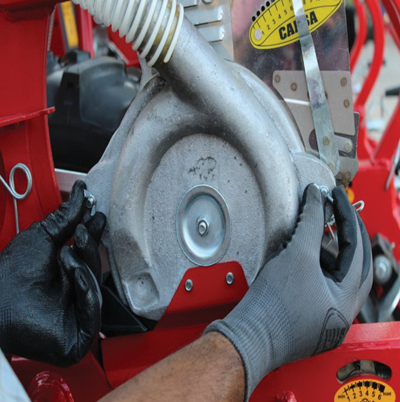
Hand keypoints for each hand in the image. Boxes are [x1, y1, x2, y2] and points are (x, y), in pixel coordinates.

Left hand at [0, 181, 105, 366]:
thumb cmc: (7, 276)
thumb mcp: (41, 238)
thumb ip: (66, 219)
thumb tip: (82, 195)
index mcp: (62, 276)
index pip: (86, 255)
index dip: (93, 236)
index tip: (97, 217)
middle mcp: (69, 294)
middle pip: (93, 269)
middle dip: (89, 248)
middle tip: (83, 230)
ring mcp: (74, 315)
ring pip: (95, 288)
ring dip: (84, 267)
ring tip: (67, 254)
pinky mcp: (77, 334)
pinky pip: (93, 311)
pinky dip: (87, 290)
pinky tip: (75, 274)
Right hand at [206, 184, 372, 399]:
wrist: (247, 336)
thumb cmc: (271, 306)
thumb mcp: (297, 256)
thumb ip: (311, 222)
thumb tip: (317, 198)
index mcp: (347, 303)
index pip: (357, 251)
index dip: (347, 219)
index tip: (336, 199)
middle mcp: (342, 315)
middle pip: (355, 266)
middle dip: (347, 236)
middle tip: (340, 213)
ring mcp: (326, 319)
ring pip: (338, 277)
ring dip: (330, 252)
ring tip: (318, 231)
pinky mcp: (308, 319)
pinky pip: (322, 286)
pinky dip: (317, 266)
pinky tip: (304, 254)